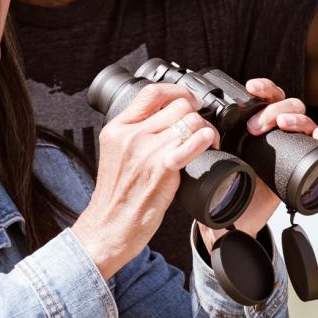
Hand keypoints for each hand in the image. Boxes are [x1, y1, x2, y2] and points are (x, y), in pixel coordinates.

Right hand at [73, 83, 218, 279]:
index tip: (188, 99)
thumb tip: (166, 118)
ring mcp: (145, 151)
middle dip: (196, 114)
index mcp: (118, 128)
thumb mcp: (117, 154)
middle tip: (200, 127)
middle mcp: (130, 135)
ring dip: (205, 129)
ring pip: (190, 121)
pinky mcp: (161, 168)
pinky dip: (205, 140)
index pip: (151, 92)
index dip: (177, 91)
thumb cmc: (117, 196)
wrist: (108, 227)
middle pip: (177, 105)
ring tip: (206, 142)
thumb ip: (135, 133)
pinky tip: (208, 144)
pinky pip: (192, 142)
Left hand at [195, 78, 317, 250]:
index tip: (251, 88)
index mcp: (255, 126)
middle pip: (288, 105)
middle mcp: (275, 133)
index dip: (264, 88)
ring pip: (304, 120)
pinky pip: (317, 147)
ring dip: (296, 117)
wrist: (236, 218)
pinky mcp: (302, 166)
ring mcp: (290, 147)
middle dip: (274, 108)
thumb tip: (193, 133)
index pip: (267, 97)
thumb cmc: (227, 185)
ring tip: (282, 125)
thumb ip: (205, 147)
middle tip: (256, 125)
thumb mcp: (215, 160)